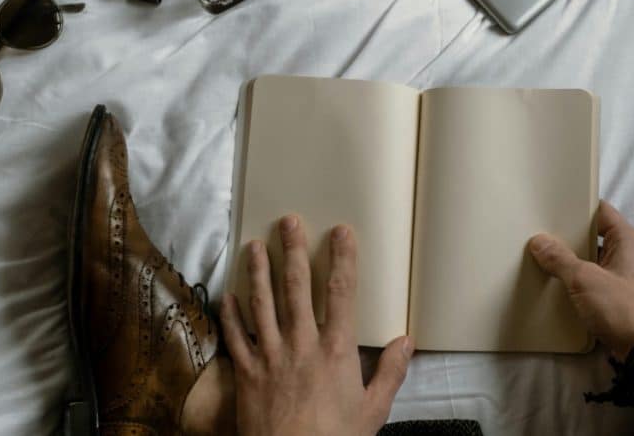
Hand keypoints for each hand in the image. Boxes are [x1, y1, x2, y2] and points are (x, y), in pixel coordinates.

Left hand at [220, 215, 414, 435]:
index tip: (341, 232)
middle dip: (293, 252)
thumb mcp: (373, 411)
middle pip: (296, 288)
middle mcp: (302, 345)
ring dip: (258, 272)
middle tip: (288, 222)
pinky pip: (236, 338)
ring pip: (262, 304)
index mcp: (337, 351)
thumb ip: (389, 373)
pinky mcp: (247, 374)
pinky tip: (227, 296)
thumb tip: (406, 342)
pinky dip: (231, 316)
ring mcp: (271, 357)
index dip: (343, 259)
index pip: (342, 293)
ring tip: (255, 246)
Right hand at [528, 201, 633, 358]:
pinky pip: (595, 279)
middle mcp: (630, 253)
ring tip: (541, 255)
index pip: (600, 211)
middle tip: (539, 231)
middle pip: (595, 235)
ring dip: (572, 260)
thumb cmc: (623, 308)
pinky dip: (578, 279)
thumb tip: (538, 241)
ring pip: (593, 259)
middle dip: (569, 235)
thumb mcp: (585, 280)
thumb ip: (560, 259)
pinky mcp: (621, 297)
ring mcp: (626, 276)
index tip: (550, 207)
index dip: (576, 207)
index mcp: (628, 239)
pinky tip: (557, 282)